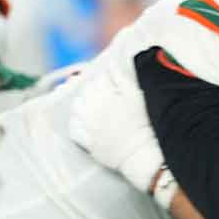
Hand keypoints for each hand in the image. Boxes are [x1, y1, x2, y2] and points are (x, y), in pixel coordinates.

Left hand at [73, 54, 170, 201]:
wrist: (141, 153)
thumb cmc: (144, 123)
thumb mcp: (137, 95)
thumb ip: (122, 77)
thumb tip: (111, 65)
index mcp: (104, 95)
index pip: (97, 80)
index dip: (103, 80)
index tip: (109, 83)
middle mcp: (92, 109)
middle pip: (84, 93)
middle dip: (91, 91)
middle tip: (101, 94)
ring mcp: (88, 126)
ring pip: (76, 109)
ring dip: (81, 105)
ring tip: (90, 106)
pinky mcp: (87, 142)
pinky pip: (74, 129)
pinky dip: (76, 123)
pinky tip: (83, 122)